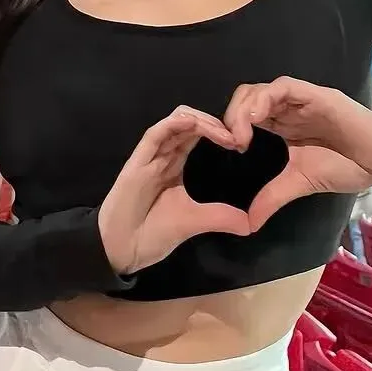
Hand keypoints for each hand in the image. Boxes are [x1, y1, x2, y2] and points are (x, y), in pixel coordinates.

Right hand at [97, 107, 251, 275]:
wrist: (121, 250)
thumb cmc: (152, 233)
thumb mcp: (193, 222)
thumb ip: (219, 217)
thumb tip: (250, 224)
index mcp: (175, 166)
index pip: (196, 136)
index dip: (217, 132)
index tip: (240, 142)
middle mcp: (163, 155)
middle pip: (188, 123)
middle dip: (214, 122)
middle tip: (237, 134)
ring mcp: (150, 156)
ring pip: (175, 122)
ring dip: (201, 120)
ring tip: (222, 131)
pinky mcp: (137, 162)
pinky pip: (155, 134)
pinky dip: (175, 124)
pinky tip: (194, 124)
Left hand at [222, 78, 371, 232]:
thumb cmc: (347, 167)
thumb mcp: (300, 183)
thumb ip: (272, 197)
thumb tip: (247, 224)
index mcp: (283, 125)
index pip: (247, 115)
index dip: (231, 126)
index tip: (228, 149)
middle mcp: (288, 109)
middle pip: (248, 98)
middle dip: (231, 116)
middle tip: (230, 142)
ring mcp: (301, 100)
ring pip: (261, 89)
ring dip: (244, 108)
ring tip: (241, 134)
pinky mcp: (316, 95)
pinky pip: (284, 86)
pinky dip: (266, 98)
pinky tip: (258, 118)